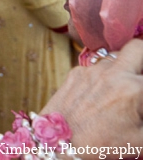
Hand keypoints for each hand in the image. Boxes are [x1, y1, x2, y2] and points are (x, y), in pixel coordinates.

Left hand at [41, 39, 142, 155]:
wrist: (59, 144)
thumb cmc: (102, 145)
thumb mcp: (139, 139)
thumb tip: (142, 104)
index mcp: (133, 90)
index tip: (140, 98)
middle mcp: (113, 74)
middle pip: (138, 47)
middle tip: (141, 74)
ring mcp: (91, 71)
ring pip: (115, 56)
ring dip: (123, 67)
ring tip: (122, 88)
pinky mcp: (75, 73)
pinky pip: (95, 67)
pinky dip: (103, 76)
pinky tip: (101, 94)